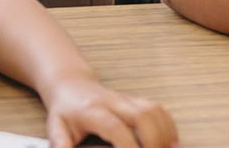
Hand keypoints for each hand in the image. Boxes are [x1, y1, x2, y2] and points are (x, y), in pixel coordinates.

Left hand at [39, 75, 176, 147]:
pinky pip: (159, 110)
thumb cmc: (65, 111)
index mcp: (93, 111)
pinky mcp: (138, 100)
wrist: (73, 85)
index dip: (128, 146)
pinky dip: (169, 125)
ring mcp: (129, 99)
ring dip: (166, 132)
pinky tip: (172, 140)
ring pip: (154, 110)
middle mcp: (114, 102)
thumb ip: (60, 145)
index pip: (115, 128)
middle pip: (143, 116)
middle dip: (154, 139)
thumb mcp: (56, 129)